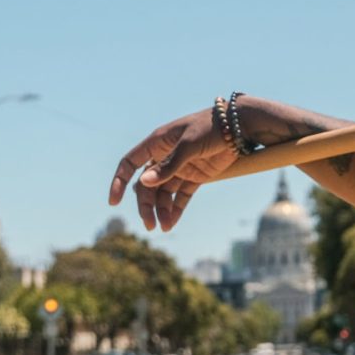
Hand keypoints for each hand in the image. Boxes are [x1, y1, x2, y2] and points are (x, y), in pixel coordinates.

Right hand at [108, 108, 240, 231]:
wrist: (240, 127)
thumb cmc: (212, 127)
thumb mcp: (189, 144)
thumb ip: (168, 164)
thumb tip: (143, 182)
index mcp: (157, 143)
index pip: (130, 163)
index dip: (119, 182)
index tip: (114, 202)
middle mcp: (165, 157)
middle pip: (147, 185)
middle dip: (146, 205)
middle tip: (150, 225)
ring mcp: (180, 168)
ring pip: (163, 194)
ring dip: (161, 211)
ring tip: (165, 227)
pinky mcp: (195, 177)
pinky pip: (181, 196)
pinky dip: (176, 209)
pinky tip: (172, 223)